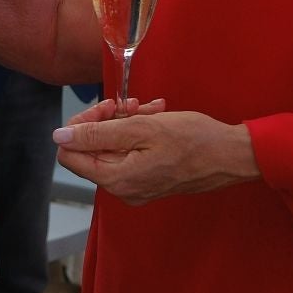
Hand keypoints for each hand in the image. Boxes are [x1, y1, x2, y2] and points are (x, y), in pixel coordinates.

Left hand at [52, 107, 259, 205]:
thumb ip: (98, 134)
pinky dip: (140, 132)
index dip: (81, 126)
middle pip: (93, 150)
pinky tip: (156, 115)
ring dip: (126, 122)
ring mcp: (137, 186)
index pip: (70, 153)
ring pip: (114, 147)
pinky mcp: (150, 179)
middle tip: (128, 104)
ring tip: (148, 107)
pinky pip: (132, 153)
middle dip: (108, 121)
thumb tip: (59, 137)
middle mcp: (122, 189)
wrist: (232, 156)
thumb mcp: (142, 129)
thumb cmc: (192, 140)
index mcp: (116, 179)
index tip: (105, 108)